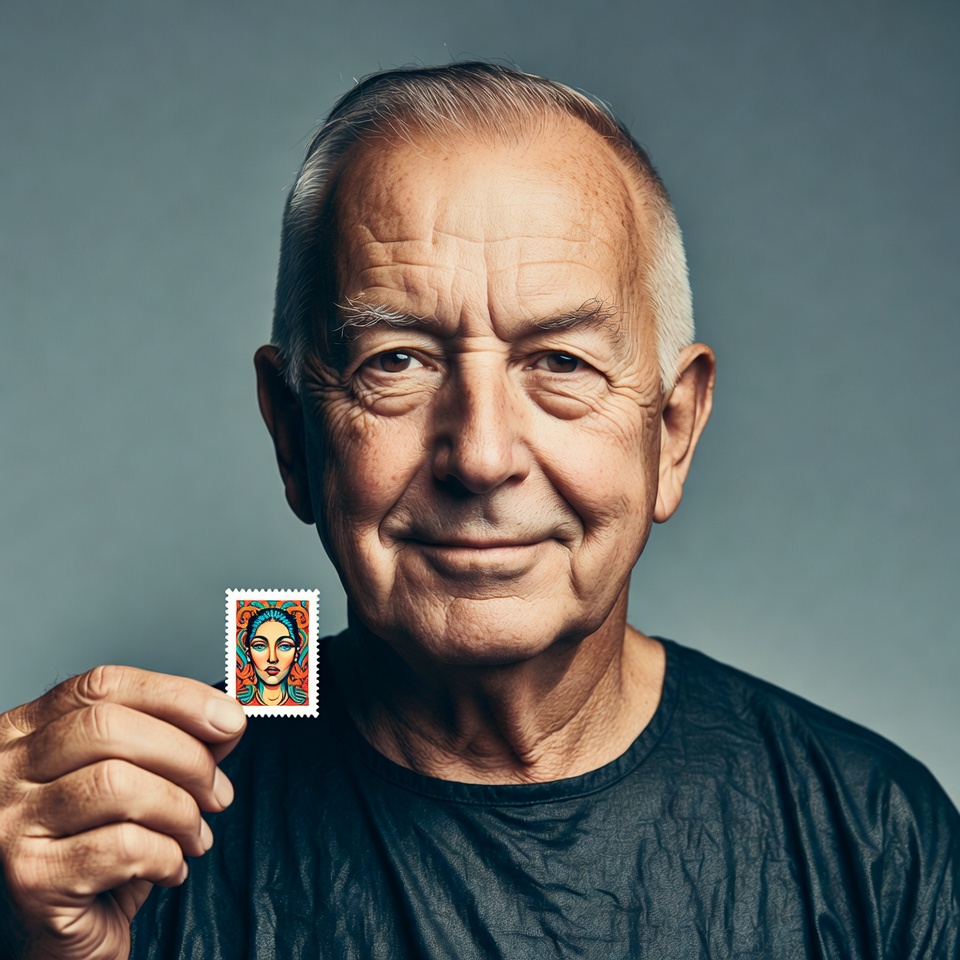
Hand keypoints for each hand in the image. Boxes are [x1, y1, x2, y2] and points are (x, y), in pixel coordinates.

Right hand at [0, 666, 246, 959]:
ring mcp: (10, 822)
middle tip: (219, 792)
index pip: (102, 686)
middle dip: (186, 756)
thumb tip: (227, 721)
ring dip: (180, 811)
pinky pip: (120, 848)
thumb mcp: (137, 782)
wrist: (65, 938)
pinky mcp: (29, 877)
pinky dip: (165, 856)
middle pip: (107, 729)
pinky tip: (169, 869)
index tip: (229, 719)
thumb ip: (176, 744)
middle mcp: (7, 768)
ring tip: (196, 835)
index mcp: (30, 731)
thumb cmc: (102, 851)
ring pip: (116, 784)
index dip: (175, 694)